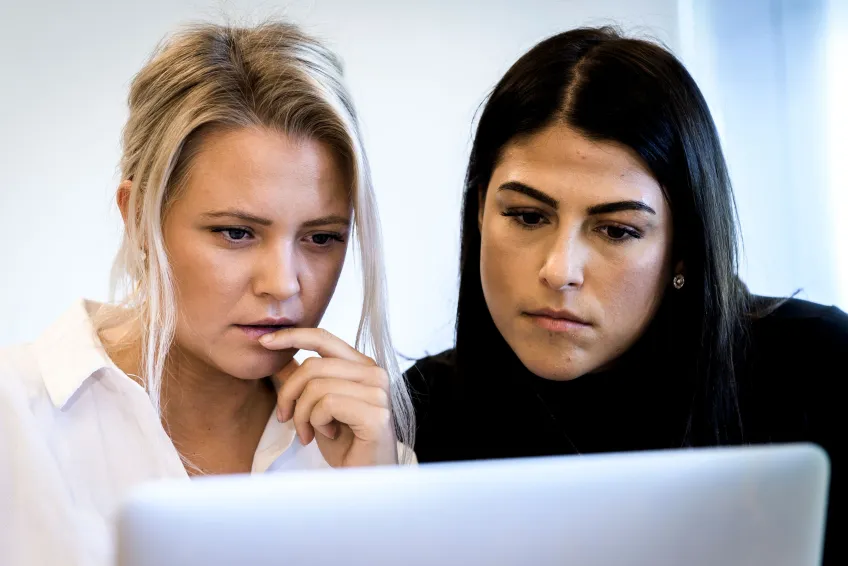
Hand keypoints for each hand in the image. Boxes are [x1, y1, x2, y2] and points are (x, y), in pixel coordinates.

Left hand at [259, 328, 397, 466]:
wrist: (363, 480)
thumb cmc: (344, 444)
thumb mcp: (317, 406)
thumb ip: (304, 380)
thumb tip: (277, 356)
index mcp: (361, 365)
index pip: (323, 338)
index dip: (292, 336)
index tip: (264, 341)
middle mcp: (374, 373)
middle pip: (313, 365)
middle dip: (289, 393)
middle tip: (285, 418)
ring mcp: (378, 392)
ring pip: (317, 386)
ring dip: (302, 415)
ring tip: (307, 434)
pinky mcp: (376, 414)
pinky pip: (328, 404)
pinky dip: (317, 422)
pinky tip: (328, 436)